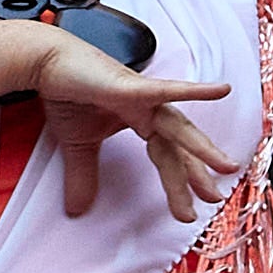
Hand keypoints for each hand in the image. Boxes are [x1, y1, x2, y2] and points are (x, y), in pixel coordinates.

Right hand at [32, 34, 235, 219]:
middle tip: (214, 200)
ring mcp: (142, 95)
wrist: (46, 63)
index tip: (188, 209)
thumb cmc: (66, 92)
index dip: (179, 180)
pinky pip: (166, 91)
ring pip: (178, 127)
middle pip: (177, 146)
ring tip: (226, 166)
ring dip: (202, 148)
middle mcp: (148, 108)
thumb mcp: (77, 144)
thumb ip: (83, 175)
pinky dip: (194, 91)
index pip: (166, 155)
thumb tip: (76, 209)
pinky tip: (222, 89)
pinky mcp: (131, 86)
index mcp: (139, 120)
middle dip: (195, 174)